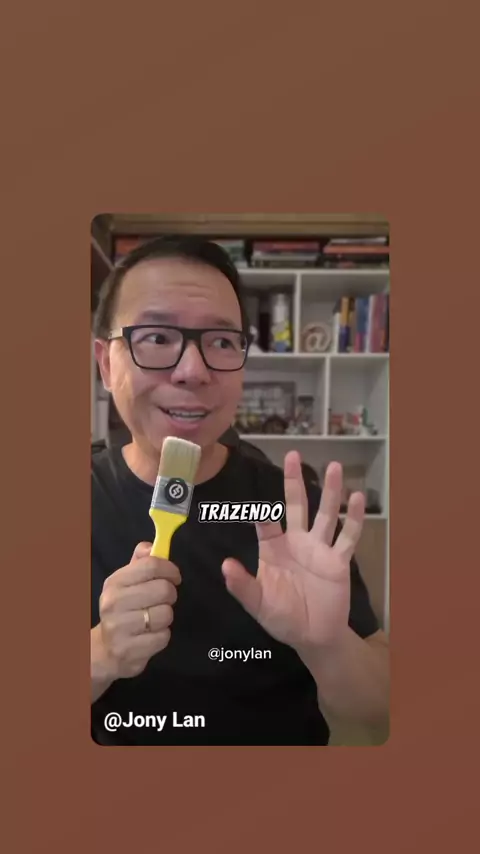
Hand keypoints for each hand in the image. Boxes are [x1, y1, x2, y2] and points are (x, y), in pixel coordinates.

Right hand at [93, 542, 180, 679]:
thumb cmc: (122, 610)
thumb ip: (140, 562)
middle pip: (163, 589)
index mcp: (115, 582)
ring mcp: (120, 628)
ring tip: (154, 619)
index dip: (170, 569)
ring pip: (166, 614)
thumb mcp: (126, 583)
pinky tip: (150, 635)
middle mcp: (114, 603)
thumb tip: (151, 546)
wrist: (105, 650)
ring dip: (166, 617)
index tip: (175, 577)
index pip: (151, 565)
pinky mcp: (129, 650)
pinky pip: (163, 636)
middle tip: (163, 600)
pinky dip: (162, 636)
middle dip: (170, 595)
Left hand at [222, 452, 364, 650]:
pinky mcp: (339, 560)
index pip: (266, 523)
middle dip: (294, 481)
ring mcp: (320, 548)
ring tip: (334, 466)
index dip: (261, 513)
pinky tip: (358, 498)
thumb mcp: (258, 604)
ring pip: (326, 513)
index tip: (258, 506)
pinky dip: (354, 518)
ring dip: (330, 490)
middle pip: (297, 505)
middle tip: (293, 455)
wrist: (313, 636)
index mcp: (274, 549)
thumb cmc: (282, 618)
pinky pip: (347, 536)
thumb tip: (225, 565)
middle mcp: (297, 541)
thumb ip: (242, 586)